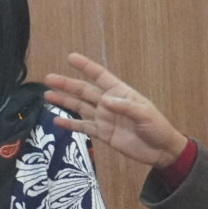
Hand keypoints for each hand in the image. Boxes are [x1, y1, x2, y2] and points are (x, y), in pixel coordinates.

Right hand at [43, 52, 188, 167]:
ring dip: (64, 101)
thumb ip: (125, 107)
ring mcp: (104, 118)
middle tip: (49, 78)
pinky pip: (83, 127)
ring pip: (80, 107)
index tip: (71, 57)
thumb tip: (104, 101)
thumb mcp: (145, 114)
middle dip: (67, 84)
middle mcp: (108, 103)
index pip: (100, 76)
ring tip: (47, 95)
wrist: (160, 151)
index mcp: (120, 93)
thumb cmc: (157, 127)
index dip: (86, 66)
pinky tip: (57, 120)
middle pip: (84, 91)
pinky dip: (70, 124)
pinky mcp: (102, 133)